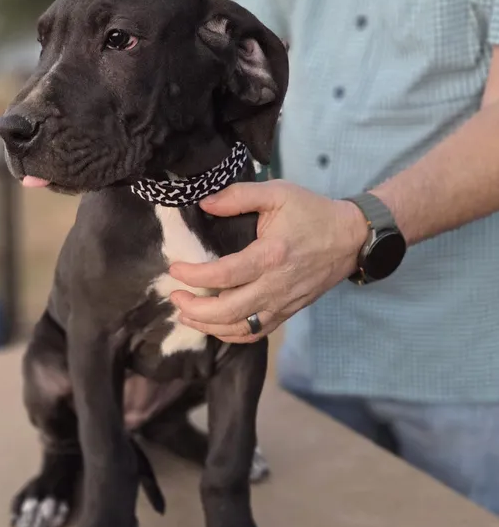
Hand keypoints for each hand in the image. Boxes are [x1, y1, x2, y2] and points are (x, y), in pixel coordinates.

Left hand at [169, 180, 366, 342]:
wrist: (351, 238)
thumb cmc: (312, 213)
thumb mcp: (277, 193)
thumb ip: (238, 195)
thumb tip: (204, 203)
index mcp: (271, 255)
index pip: (223, 275)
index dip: (193, 276)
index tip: (175, 270)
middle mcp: (276, 286)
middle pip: (227, 312)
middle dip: (194, 309)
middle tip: (175, 296)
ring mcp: (283, 303)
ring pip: (239, 329)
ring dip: (208, 326)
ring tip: (186, 314)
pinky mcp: (287, 312)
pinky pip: (255, 333)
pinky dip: (230, 334)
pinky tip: (213, 324)